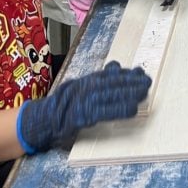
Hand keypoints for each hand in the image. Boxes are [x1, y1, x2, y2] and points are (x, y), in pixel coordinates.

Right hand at [17, 61, 150, 152]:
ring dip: (127, 93)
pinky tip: (132, 109)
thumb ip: (98, 80)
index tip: (140, 72)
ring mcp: (80, 102)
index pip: (107, 75)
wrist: (41, 122)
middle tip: (146, 81)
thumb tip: (116, 66)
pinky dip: (117, 110)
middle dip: (130, 81)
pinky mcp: (79, 117)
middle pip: (109, 83)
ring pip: (107, 95)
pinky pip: (102, 112)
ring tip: (143, 93)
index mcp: (84, 82)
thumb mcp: (80, 88)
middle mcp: (82, 88)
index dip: (125, 74)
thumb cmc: (63, 106)